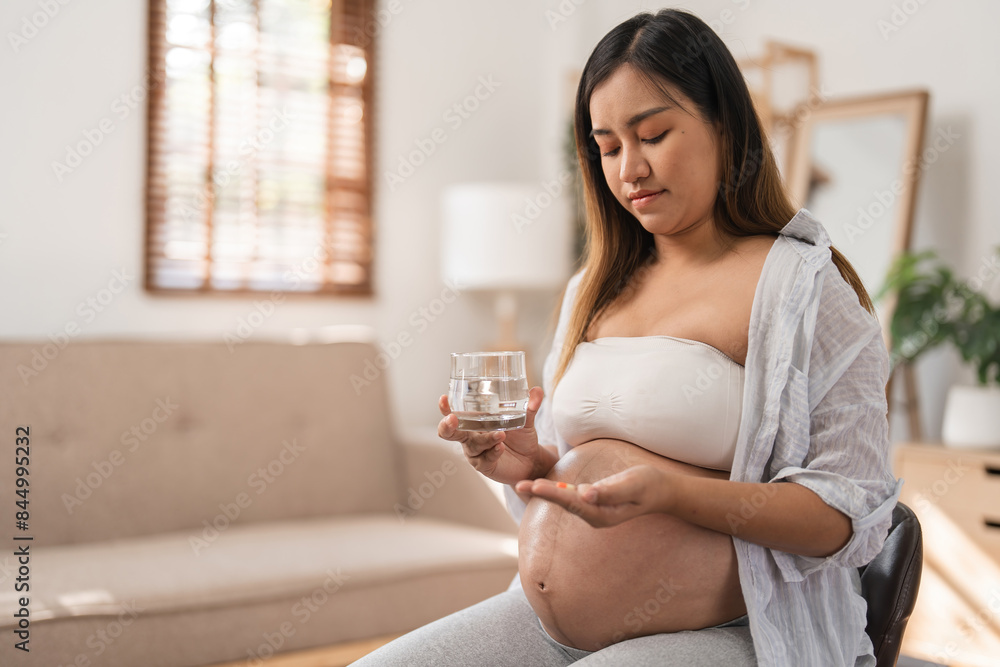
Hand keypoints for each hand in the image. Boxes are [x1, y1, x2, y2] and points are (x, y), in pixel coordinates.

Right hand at [437, 386, 551, 484]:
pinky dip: (493, 452)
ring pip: (473, 445)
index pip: (454, 414)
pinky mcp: (485, 466)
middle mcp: (471, 437)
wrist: (532, 460)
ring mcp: (477, 453)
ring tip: (500, 434)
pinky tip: (500, 448)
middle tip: (453, 418)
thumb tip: (536, 390)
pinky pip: (485, 459)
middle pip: (450, 433)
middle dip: (448, 426)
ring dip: (486, 438)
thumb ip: (530, 406)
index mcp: (474, 423)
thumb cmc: (521, 437)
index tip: (444, 398)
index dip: (446, 408)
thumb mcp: (526, 420)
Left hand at [513, 464, 672, 527]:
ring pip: (565, 500)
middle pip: (564, 502)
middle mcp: (594, 515)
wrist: (661, 490)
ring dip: (545, 492)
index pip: (572, 502)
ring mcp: (594, 510)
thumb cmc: (648, 485)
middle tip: (519, 486)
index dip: (552, 493)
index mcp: (602, 513)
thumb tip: (586, 494)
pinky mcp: (593, 501)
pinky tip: (542, 486)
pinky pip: (571, 496)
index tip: (534, 486)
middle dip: (541, 494)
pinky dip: (555, 490)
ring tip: (524, 486)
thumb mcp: (632, 485)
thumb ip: (610, 491)